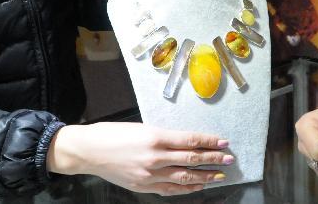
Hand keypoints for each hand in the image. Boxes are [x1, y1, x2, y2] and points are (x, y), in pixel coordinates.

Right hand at [47, 122, 232, 195]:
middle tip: (228, 159)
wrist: (88, 151)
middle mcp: (155, 157)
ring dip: (204, 176)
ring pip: (184, 178)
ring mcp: (149, 175)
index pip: (190, 140)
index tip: (224, 142)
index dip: (210, 142)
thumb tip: (186, 142)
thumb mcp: (141, 127)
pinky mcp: (143, 187)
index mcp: (155, 137)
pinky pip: (170, 190)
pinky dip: (186, 189)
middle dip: (213, 159)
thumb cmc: (112, 134)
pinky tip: (197, 186)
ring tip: (219, 175)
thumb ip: (164, 137)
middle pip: (191, 159)